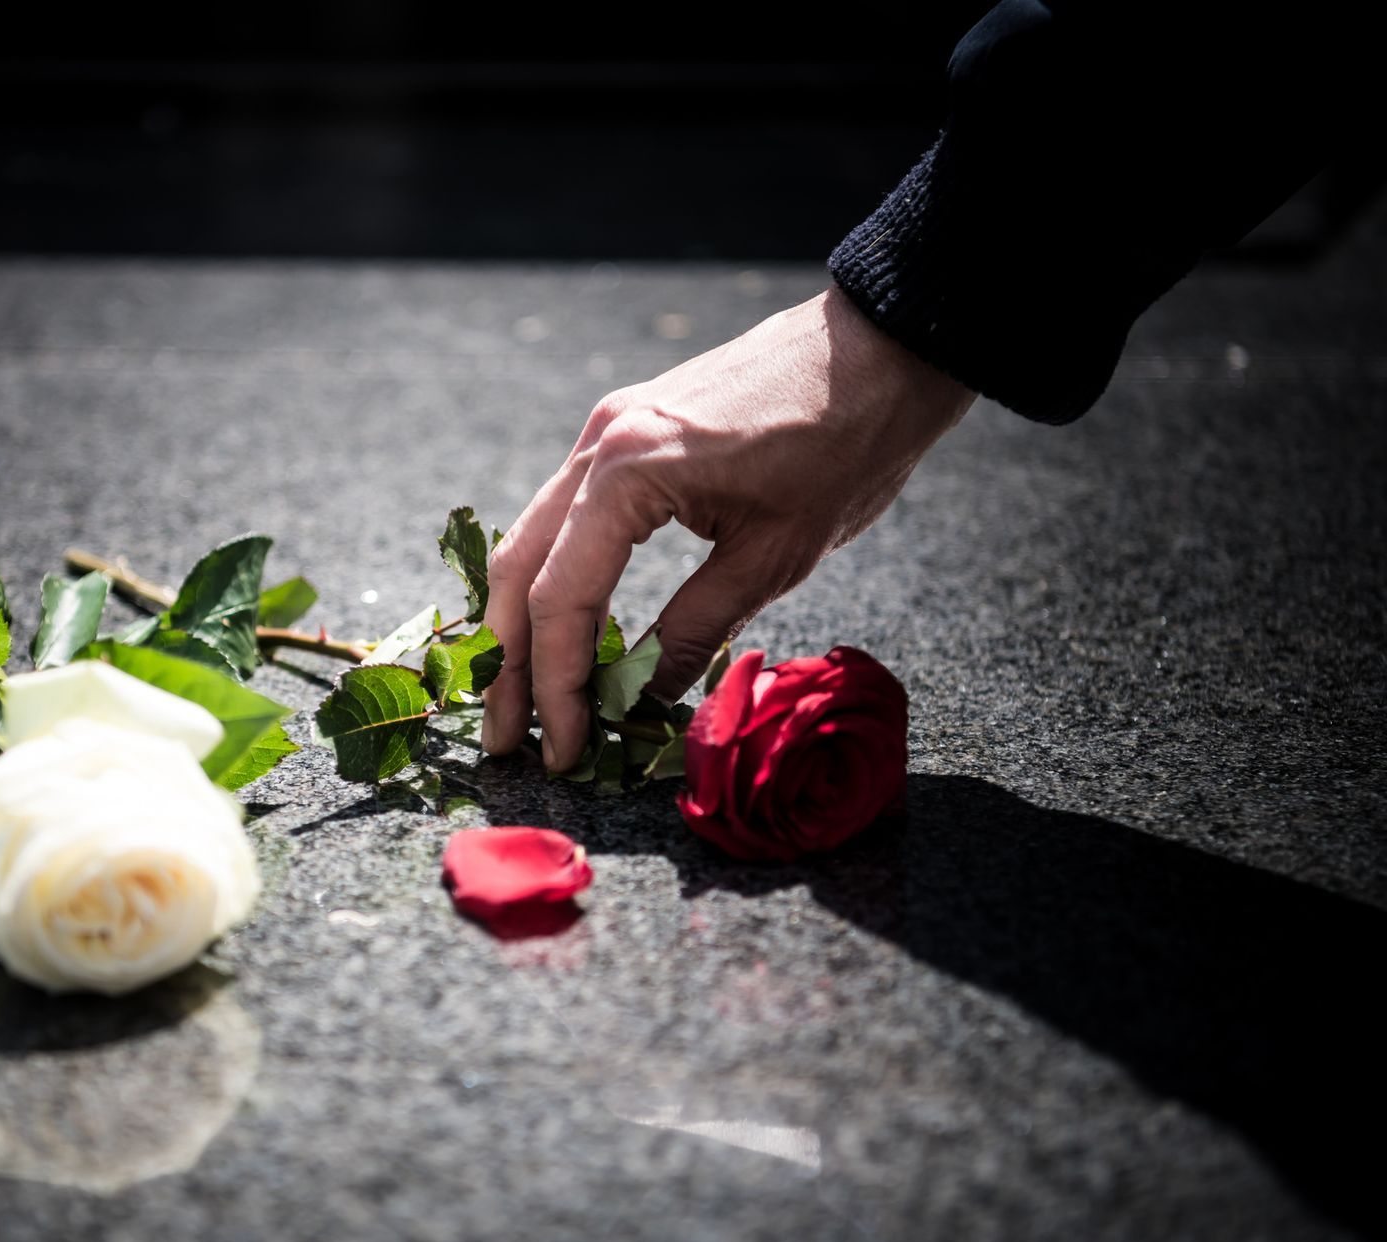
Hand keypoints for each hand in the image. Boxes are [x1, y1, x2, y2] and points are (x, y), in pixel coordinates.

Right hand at [480, 286, 976, 771]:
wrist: (883, 346)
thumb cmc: (845, 445)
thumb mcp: (774, 557)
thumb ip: (693, 629)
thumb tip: (639, 700)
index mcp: (628, 474)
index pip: (561, 601)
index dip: (554, 687)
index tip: (561, 750)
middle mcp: (599, 444)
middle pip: (520, 570)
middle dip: (509, 663)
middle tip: (503, 739)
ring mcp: (608, 429)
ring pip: (532, 540)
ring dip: (523, 621)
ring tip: (522, 696)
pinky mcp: (628, 427)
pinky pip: (567, 514)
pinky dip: (557, 576)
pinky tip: (565, 626)